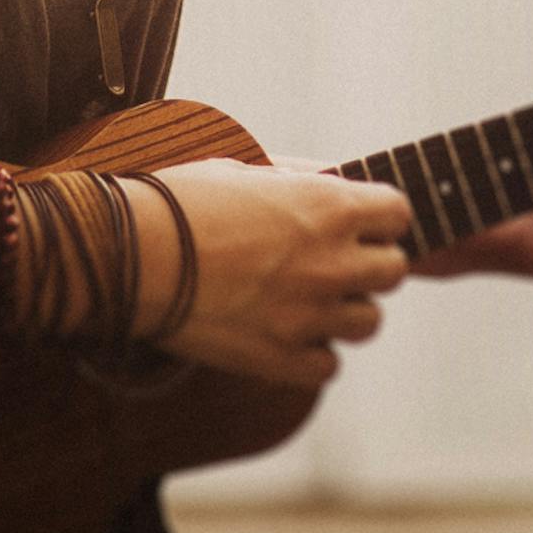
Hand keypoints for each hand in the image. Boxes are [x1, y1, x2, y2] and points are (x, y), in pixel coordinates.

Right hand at [125, 157, 409, 390]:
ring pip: (369, 322)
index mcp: (327, 205)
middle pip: (394, 271)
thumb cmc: (181, 200)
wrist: (133, 255)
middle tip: (331, 261)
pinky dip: (313, 353)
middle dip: (368, 263)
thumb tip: (335, 179)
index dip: (379, 217)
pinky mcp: (283, 359)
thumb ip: (300, 177)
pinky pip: (329, 365)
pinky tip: (285, 332)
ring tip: (306, 298)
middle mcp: (331, 261)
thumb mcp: (245, 168)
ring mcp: (310, 314)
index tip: (359, 222)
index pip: (399, 213)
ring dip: (344, 310)